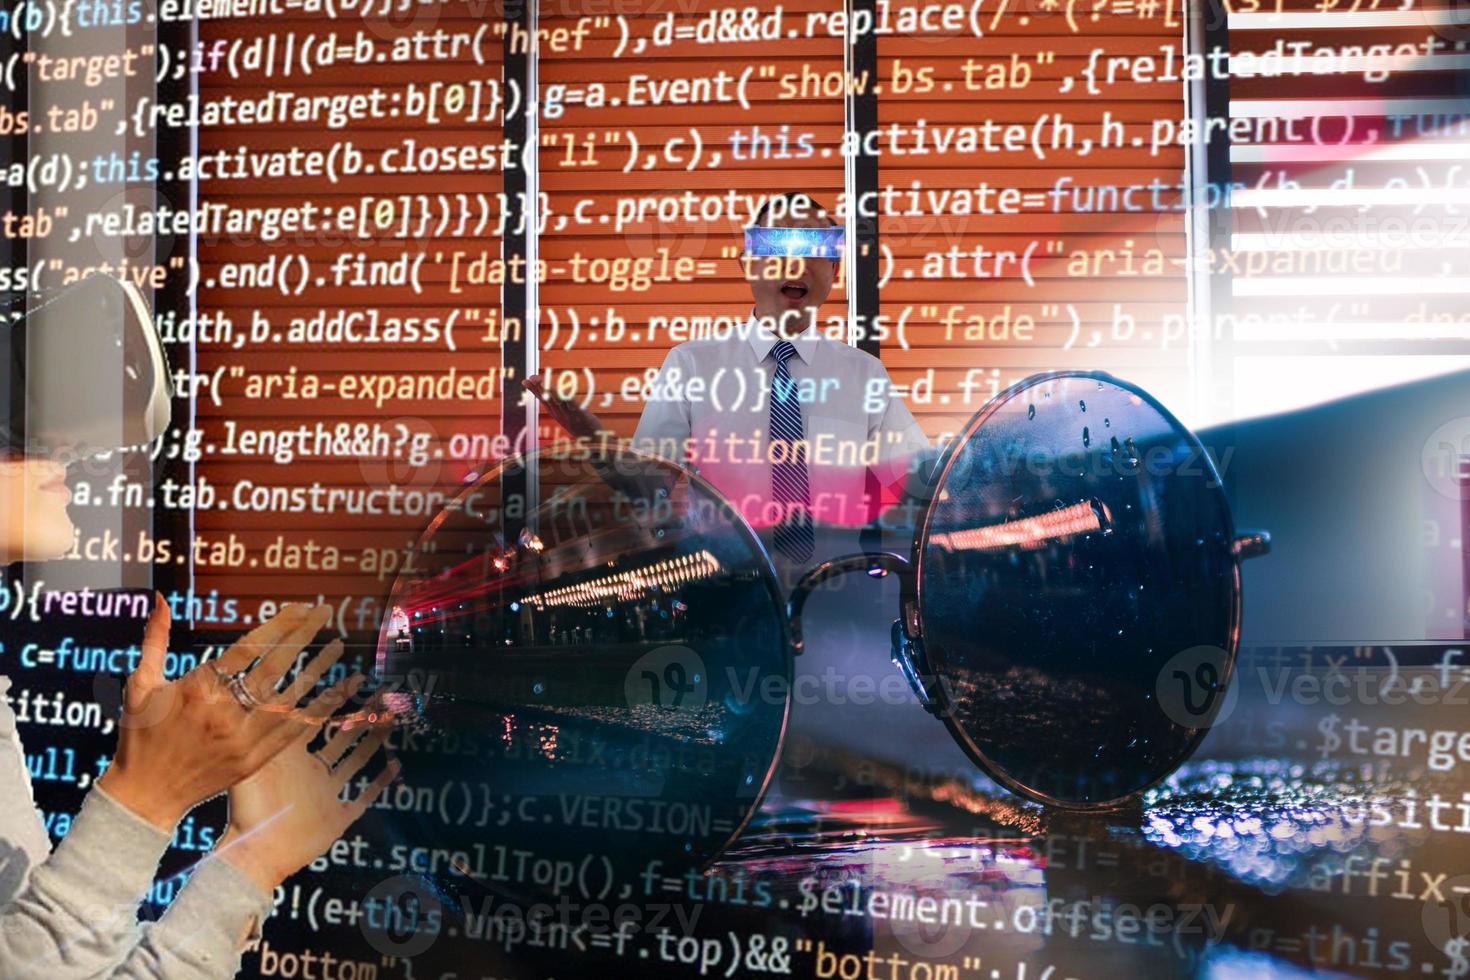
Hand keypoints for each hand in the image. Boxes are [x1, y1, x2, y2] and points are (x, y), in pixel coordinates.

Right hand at [97, 597, 345, 831]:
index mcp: (197, 689)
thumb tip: (161, 599)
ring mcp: (241, 740)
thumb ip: (155, 638)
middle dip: (303, 635)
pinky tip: (338, 691)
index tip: (299, 606)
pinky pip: (293, 731)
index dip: (278, 625)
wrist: (144, 795)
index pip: (247, 648)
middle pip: (274, 667)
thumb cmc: (140, 734)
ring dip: (318, 670)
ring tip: (339, 645)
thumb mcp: (140, 684)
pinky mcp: (253, 761)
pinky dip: (317, 710)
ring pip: (290, 698)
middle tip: (325, 611)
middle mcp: (223, 713)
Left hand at [215, 690, 398, 893]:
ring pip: (356, 761)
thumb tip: (270, 685)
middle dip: (364, 713)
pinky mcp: (337, 819)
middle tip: (385, 693)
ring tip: (393, 719)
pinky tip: (395, 764)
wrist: (255, 855)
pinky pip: (363, 797)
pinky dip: (380, 782)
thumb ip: (268, 726)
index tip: (357, 676)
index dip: (339, 695)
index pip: (320, 717)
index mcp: (292, 756)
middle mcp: (311, 772)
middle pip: (343, 736)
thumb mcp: (260, 758)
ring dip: (375, 740)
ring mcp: (325, 795)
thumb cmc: (250, 808)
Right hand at [522, 374, 602, 439]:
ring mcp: (569, 415)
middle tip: (530, 378)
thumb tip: (552, 394)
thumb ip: (560, 404)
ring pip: (557, 402)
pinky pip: (572, 406)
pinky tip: (562, 392)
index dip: (533, 390)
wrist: (593, 439)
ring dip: (549, 392)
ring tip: (541, 382)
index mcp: (555, 412)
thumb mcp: (567, 414)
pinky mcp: (581, 416)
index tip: (525, 380)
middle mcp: (560, 413)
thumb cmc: (581, 425)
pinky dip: (566, 399)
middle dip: (538, 388)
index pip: (542, 399)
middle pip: (547, 399)